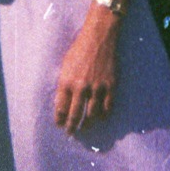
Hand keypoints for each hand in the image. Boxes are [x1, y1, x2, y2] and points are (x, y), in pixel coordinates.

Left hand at [54, 7, 120, 134]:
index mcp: (66, 81)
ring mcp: (97, 88)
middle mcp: (80, 87)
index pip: (60, 108)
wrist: (99, 37)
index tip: (59, 124)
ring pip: (92, 115)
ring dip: (87, 125)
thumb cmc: (79, 49)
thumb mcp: (65, 66)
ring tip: (84, 129)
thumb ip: (64, 84)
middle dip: (71, 127)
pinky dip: (104, 115)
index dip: (59, 119)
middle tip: (70, 133)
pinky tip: (100, 118)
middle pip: (75, 115)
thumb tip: (63, 102)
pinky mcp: (110, 86)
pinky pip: (107, 107)